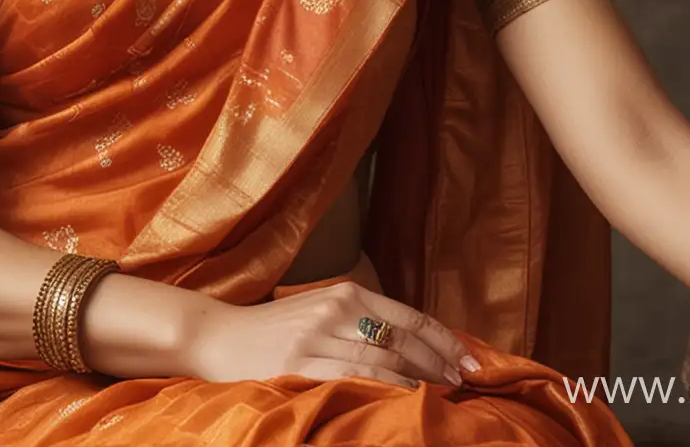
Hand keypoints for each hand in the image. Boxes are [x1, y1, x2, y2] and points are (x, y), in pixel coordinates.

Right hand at [184, 280, 476, 388]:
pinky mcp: (299, 364)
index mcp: (344, 293)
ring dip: (421, 378)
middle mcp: (334, 310)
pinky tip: (406, 397)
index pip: (408, 315)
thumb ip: (361, 321)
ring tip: (445, 392)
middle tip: (466, 380)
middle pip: (403, 338)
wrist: (218, 336)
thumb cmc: (275, 329)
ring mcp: (316, 337)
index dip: (444, 337)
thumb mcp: (321, 312)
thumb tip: (415, 345)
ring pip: (384, 359)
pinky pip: (353, 376)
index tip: (471, 357)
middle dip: (441, 361)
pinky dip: (386, 387)